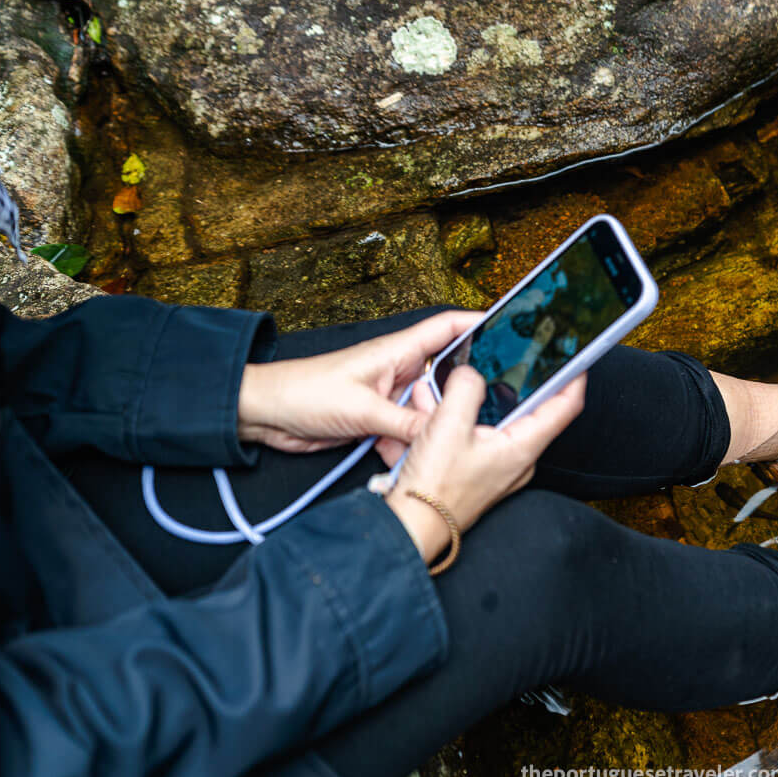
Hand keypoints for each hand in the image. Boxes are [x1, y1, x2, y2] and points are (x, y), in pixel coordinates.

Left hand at [236, 311, 481, 452]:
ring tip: (458, 435)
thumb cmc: (304, 394)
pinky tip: (418, 453)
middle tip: (499, 400)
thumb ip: (406, 423)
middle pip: (447, 372)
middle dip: (469, 385)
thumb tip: (443, 433)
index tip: (512, 328)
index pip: (448, 327)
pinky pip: (411, 429)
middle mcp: (398, 370)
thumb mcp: (362, 411)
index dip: (480, 323)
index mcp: (397, 351)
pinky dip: (416, 441)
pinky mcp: (378, 418)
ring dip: (438, 422)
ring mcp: (389, 395)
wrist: (265, 414)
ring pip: (430, 407)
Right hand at [384, 364, 584, 559]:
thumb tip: (472, 374)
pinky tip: (432, 415)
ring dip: (470, 402)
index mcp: (523, 447)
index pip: (565, 406)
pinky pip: (475, 437)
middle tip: (493, 363)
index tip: (575, 355)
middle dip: (504, 384)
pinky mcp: (479, 472)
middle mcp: (518, 459)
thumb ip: (465, 389)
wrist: (411, 527)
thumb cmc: (433, 488)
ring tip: (441, 391)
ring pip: (494, 422)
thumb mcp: (448, 425)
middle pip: (526, 409)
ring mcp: (499, 467)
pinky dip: (457, 422)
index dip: (573, 376)